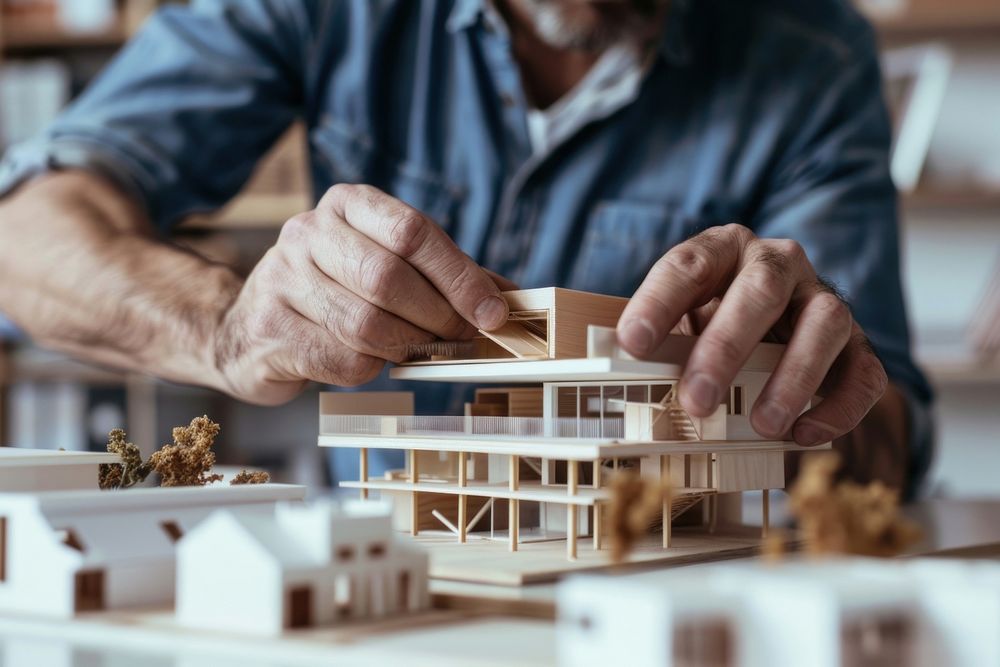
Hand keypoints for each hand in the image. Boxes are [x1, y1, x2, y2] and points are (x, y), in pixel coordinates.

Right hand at [212, 184, 513, 404]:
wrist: (248, 326)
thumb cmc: (335, 292)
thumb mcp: (386, 265)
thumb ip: (444, 276)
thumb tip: (512, 300)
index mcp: (347, 204)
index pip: (412, 231)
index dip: (460, 277)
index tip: (493, 312)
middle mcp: (308, 233)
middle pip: (390, 278)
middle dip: (439, 316)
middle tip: (462, 338)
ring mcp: (281, 279)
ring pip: (367, 324)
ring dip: (408, 345)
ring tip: (420, 350)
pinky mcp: (270, 329)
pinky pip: (344, 359)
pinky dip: (372, 367)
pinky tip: (371, 360)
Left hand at [616, 223, 887, 445]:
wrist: (775, 327)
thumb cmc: (713, 323)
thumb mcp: (680, 321)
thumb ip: (658, 341)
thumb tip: (616, 371)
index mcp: (724, 248)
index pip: (689, 264)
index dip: (659, 302)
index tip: (632, 343)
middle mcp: (779, 263)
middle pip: (760, 290)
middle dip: (726, 348)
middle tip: (697, 400)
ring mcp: (822, 299)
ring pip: (826, 322)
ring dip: (793, 377)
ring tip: (763, 426)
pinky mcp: (856, 343)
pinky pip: (863, 371)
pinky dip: (839, 406)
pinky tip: (804, 434)